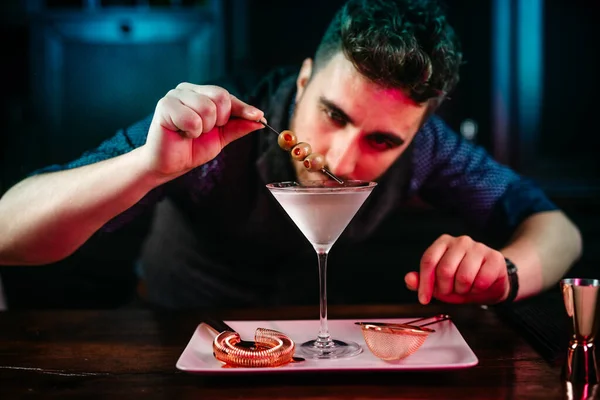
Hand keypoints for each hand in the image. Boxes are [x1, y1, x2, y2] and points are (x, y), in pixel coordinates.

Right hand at [143, 83, 264, 177]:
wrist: (168, 165)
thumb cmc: (192, 148)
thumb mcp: (221, 138)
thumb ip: (238, 127)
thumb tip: (261, 120)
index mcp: (202, 94)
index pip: (228, 96)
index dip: (244, 108)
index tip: (259, 117)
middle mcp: (189, 90)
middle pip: (220, 97)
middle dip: (219, 121)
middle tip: (205, 131)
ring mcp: (176, 95)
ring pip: (207, 108)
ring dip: (203, 128)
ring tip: (191, 133)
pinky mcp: (165, 105)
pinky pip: (192, 118)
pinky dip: (191, 131)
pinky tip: (181, 133)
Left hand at [404, 234, 508, 304]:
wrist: (491, 283)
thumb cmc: (461, 281)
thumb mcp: (438, 283)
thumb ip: (421, 281)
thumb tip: (409, 279)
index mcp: (443, 243)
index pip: (428, 261)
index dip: (425, 283)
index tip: (424, 299)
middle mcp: (460, 241)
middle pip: (444, 269)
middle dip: (446, 288)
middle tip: (451, 291)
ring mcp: (479, 247)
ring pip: (464, 276)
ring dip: (463, 290)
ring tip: (465, 288)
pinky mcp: (495, 257)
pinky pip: (482, 280)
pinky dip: (478, 289)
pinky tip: (479, 286)